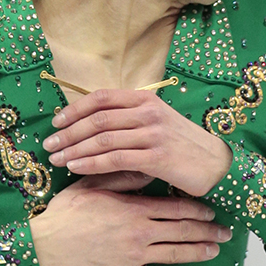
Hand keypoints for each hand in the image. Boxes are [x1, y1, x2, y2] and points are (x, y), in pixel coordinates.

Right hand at [29, 172, 232, 265]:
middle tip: (226, 231)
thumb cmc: (67, 212)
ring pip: (176, 254)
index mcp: (134, 208)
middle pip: (183, 231)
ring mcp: (136, 257)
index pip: (175, 208)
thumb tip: (147, 168)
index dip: (196, 209)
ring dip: (200, 252)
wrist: (48, 246)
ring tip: (216, 250)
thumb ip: (123, 177)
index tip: (211, 209)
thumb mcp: (93, 184)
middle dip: (207, 230)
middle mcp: (141, 233)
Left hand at [42, 89, 232, 196]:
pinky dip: (90, 163)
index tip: (56, 121)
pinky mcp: (156, 157)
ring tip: (56, 158)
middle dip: (68, 132)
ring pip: (102, 139)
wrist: (217, 165)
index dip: (75, 108)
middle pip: (97, 119)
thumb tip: (91, 124)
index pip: (101, 97)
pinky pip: (114, 159)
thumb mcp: (157, 122)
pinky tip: (75, 168)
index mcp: (145, 99)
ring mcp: (152, 133)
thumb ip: (128, 119)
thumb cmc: (182, 146)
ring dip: (74, 149)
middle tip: (48, 144)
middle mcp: (148, 112)